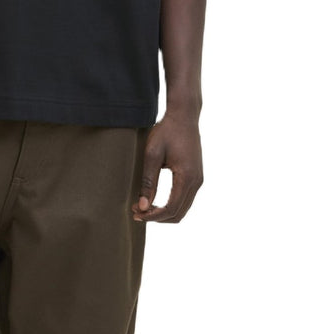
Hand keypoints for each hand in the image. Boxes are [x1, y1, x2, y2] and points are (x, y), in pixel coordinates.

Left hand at [132, 108, 203, 222]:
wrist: (184, 115)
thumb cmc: (166, 131)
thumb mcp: (152, 154)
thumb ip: (148, 181)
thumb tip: (142, 207)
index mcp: (187, 177)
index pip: (170, 209)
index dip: (152, 216)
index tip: (136, 214)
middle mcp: (197, 182)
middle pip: (179, 214)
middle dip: (157, 217)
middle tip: (136, 213)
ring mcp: (198, 179)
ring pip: (183, 209)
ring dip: (164, 212)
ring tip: (143, 208)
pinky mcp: (196, 176)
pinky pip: (185, 199)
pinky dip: (171, 205)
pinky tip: (155, 200)